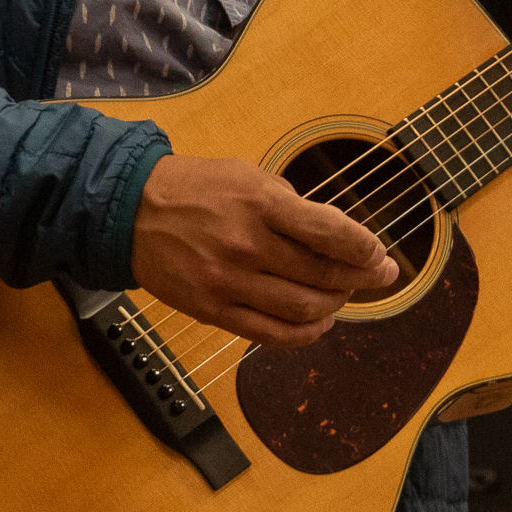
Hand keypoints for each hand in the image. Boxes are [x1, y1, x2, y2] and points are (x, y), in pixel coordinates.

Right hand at [130, 153, 398, 347]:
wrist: (132, 211)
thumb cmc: (197, 189)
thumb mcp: (249, 177)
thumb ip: (293, 206)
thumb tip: (341, 238)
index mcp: (260, 204)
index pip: (330, 232)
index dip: (364, 248)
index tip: (379, 253)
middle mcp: (246, 245)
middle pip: (323, 274)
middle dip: (361, 278)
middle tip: (379, 275)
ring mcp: (228, 282)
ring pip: (303, 308)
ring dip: (334, 304)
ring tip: (342, 295)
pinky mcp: (213, 311)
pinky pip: (271, 334)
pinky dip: (305, 334)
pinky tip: (319, 323)